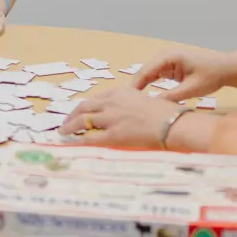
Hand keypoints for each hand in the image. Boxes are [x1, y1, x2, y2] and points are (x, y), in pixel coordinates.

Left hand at [59, 89, 181, 148]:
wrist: (172, 124)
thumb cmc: (165, 114)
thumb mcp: (144, 101)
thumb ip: (129, 105)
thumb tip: (124, 115)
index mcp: (120, 92)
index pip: (95, 99)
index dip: (85, 107)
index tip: (80, 112)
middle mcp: (112, 103)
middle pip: (84, 107)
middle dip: (72, 115)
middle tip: (65, 123)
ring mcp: (111, 119)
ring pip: (82, 121)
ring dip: (70, 127)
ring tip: (63, 132)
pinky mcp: (113, 135)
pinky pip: (90, 139)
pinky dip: (79, 141)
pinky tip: (73, 143)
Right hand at [131, 47, 232, 102]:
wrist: (226, 68)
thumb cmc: (211, 76)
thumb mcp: (192, 89)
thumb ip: (172, 97)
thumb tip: (154, 105)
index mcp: (169, 56)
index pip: (146, 71)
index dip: (135, 85)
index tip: (127, 99)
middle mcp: (165, 54)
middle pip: (144, 71)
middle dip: (135, 86)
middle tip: (126, 102)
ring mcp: (167, 59)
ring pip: (148, 73)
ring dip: (141, 85)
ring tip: (132, 101)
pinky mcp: (170, 65)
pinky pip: (155, 74)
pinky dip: (150, 84)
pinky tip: (144, 97)